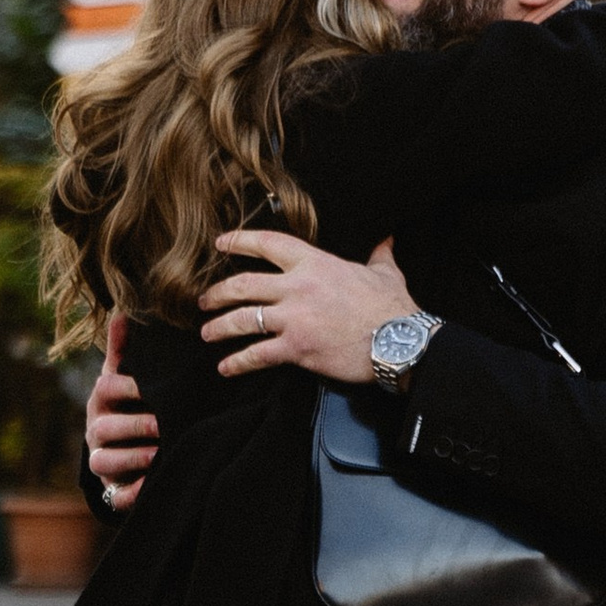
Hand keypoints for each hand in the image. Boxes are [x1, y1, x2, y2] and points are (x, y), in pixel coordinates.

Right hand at [84, 312, 159, 510]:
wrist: (121, 447)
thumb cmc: (127, 404)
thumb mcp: (123, 377)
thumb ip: (122, 349)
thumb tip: (122, 312)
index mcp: (100, 400)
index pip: (105, 389)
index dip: (126, 388)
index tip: (150, 387)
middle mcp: (95, 430)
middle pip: (104, 427)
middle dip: (133, 426)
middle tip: (162, 425)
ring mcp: (101, 460)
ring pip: (105, 461)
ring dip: (131, 459)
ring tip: (157, 455)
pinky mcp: (111, 488)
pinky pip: (116, 495)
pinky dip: (130, 494)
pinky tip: (149, 488)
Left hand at [200, 231, 416, 383]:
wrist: (399, 341)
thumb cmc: (392, 308)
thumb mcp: (385, 272)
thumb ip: (379, 254)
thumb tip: (386, 239)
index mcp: (315, 263)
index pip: (268, 244)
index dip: (240, 241)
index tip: (221, 244)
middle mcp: (297, 287)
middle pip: (243, 285)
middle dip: (217, 293)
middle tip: (205, 300)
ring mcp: (294, 318)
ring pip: (243, 319)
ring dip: (220, 327)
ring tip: (208, 333)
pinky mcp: (296, 348)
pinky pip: (257, 355)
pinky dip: (238, 362)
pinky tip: (226, 367)